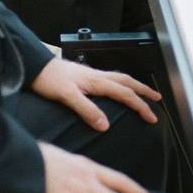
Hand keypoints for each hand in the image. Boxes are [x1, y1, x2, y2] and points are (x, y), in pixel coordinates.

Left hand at [31, 57, 161, 130]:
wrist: (34, 66)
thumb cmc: (48, 80)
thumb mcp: (67, 97)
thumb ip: (87, 110)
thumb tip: (105, 125)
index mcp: (96, 81)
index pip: (125, 94)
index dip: (140, 106)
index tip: (151, 117)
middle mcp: (97, 76)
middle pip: (128, 82)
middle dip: (144, 91)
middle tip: (158, 99)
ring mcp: (92, 75)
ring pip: (120, 78)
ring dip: (135, 86)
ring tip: (145, 92)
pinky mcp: (85, 76)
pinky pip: (111, 79)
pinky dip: (121, 84)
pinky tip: (119, 89)